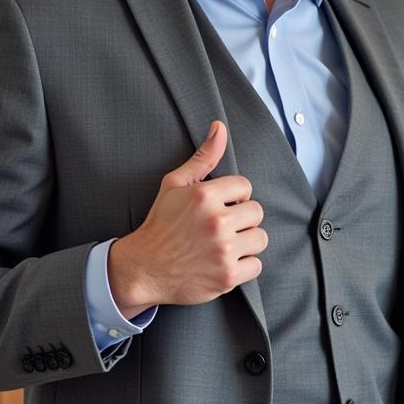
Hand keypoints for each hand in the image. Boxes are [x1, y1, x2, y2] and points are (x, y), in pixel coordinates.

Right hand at [108, 121, 266, 316]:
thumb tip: (220, 126)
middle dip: (241, 218)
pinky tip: (223, 261)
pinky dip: (243, 265)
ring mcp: (223, 251)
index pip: (245, 187)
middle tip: (220, 226)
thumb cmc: (160, 223)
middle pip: (257, 212)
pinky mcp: (228, 276)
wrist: (144, 267)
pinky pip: (256, 264)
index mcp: (204, 196)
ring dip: (245, 241)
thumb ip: (202, 157)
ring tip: (223, 243)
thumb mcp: (174, 185)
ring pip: (260, 238)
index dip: (233, 196)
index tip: (218, 206)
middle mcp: (216, 222)